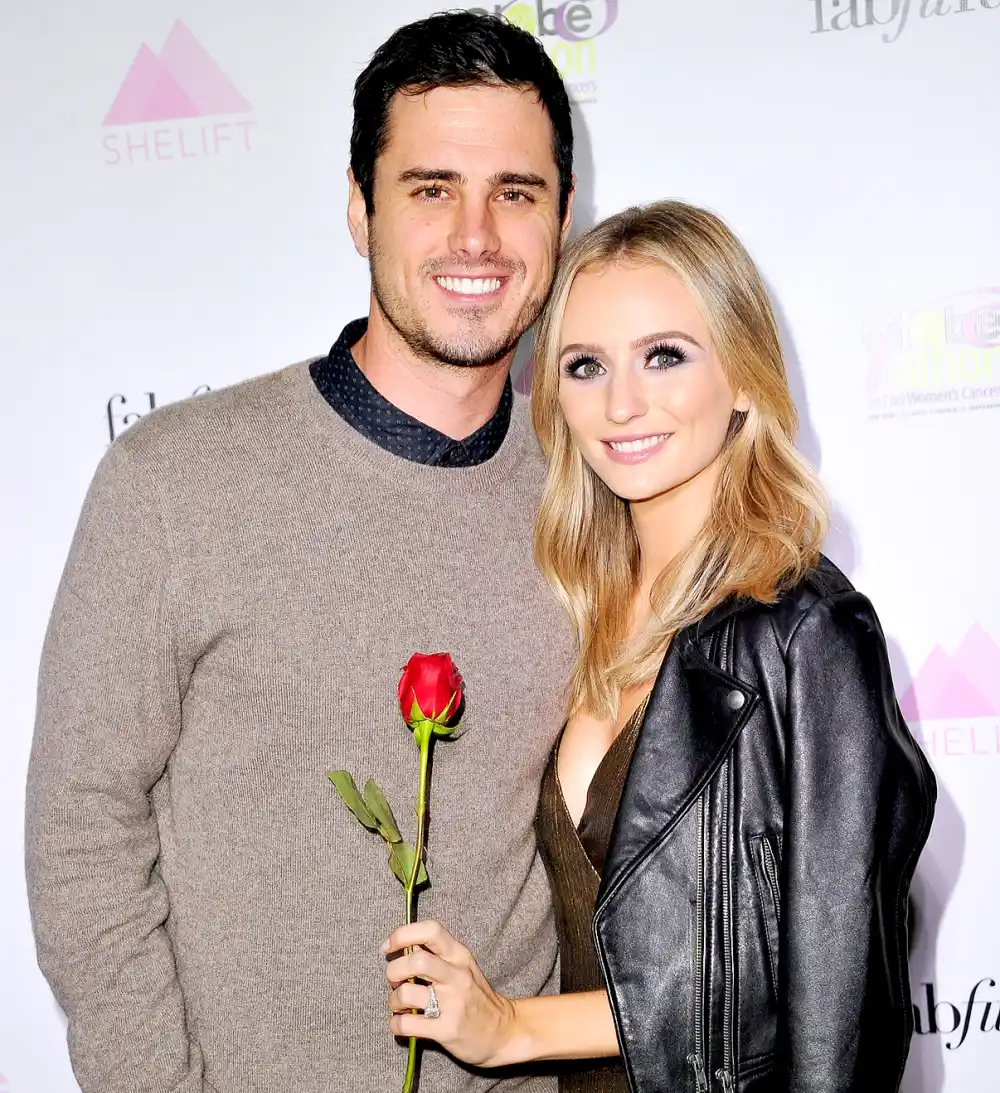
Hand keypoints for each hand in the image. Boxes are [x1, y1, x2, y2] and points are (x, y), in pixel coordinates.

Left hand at [383, 919, 518, 1067]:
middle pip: (415, 961)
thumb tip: (404, 946)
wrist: (504, 1032)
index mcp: (460, 955)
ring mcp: (452, 1004)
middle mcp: (457, 976)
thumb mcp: (464, 968)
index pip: (430, 930)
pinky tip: (401, 1024)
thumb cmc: (477, 997)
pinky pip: (407, 1025)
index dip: (402, 935)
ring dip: (393, 1000)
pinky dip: (395, 1024)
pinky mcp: (446, 1030)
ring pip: (406, 993)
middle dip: (393, 971)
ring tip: (399, 1005)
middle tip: (395, 981)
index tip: (388, 947)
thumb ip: (438, 955)